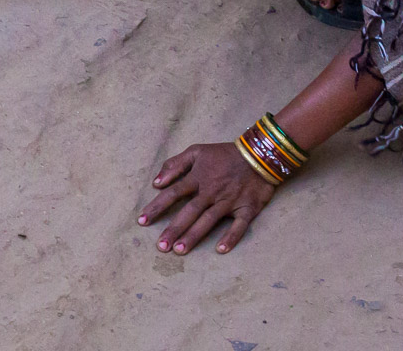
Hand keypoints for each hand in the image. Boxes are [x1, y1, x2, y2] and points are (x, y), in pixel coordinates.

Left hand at [136, 142, 276, 254]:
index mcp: (198, 178)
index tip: (142, 221)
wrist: (260, 154)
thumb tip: (156, 182)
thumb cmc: (225, 154)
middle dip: (174, 229)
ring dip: (194, 236)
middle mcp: (211, 192)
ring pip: (208, 221)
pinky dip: (231, 237)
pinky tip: (220, 250)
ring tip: (180, 251)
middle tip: (161, 246)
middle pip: (188, 212)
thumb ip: (175, 165)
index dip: (156, 207)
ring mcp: (229, 202)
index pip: (172, 194)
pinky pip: (239, 226)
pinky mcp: (247, 209)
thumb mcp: (197, 151)